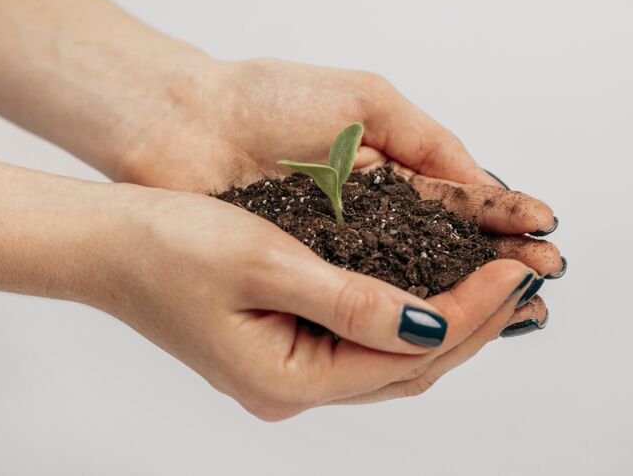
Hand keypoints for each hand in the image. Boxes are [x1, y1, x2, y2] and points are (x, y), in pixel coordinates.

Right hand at [104, 186, 544, 418]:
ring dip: (448, 322)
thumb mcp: (264, 261)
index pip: (405, 352)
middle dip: (473, 324)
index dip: (470, 314)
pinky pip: (365, 340)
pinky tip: (437, 290)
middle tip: (526, 281)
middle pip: (407, 364)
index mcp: (286, 378)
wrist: (107, 246)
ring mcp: (291, 370)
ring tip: (500, 288)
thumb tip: (432, 325)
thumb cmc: (168, 247)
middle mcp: (293, 387)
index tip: (516, 272)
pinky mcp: (287, 344)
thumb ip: (350, 300)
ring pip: (391, 356)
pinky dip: (408, 316)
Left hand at [118, 57, 564, 278]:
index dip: (501, 222)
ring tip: (510, 309)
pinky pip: (360, 302)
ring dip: (459, 297)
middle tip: (543, 283)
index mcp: (389, 171)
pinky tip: (438, 323)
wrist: (183, 124)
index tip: (545, 237)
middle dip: (493, 267)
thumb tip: (486, 184)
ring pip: (408, 285)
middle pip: (442, 252)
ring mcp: (337, 252)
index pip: (458, 205)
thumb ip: (427, 141)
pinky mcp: (303, 278)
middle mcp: (369, 219)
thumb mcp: (365, 102)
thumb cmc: (266, 99)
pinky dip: (399, 312)